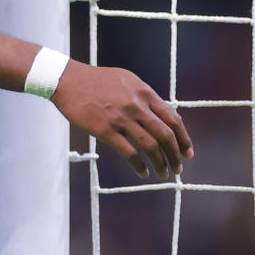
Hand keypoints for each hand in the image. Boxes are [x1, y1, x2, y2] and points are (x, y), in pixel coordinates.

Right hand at [51, 63, 193, 178]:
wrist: (67, 80)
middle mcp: (137, 105)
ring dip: (161, 163)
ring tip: (163, 174)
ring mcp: (122, 118)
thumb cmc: (95, 80)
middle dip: (176, 155)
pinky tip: (143, 172)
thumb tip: (158, 114)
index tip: (187, 152)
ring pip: (151, 146)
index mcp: (144, 92)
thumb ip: (142, 96)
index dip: (183, 138)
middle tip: (179, 168)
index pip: (173, 118)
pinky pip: (130, 153)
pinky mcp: (106, 130)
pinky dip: (140, 166)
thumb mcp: (125, 80)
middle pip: (166, 135)